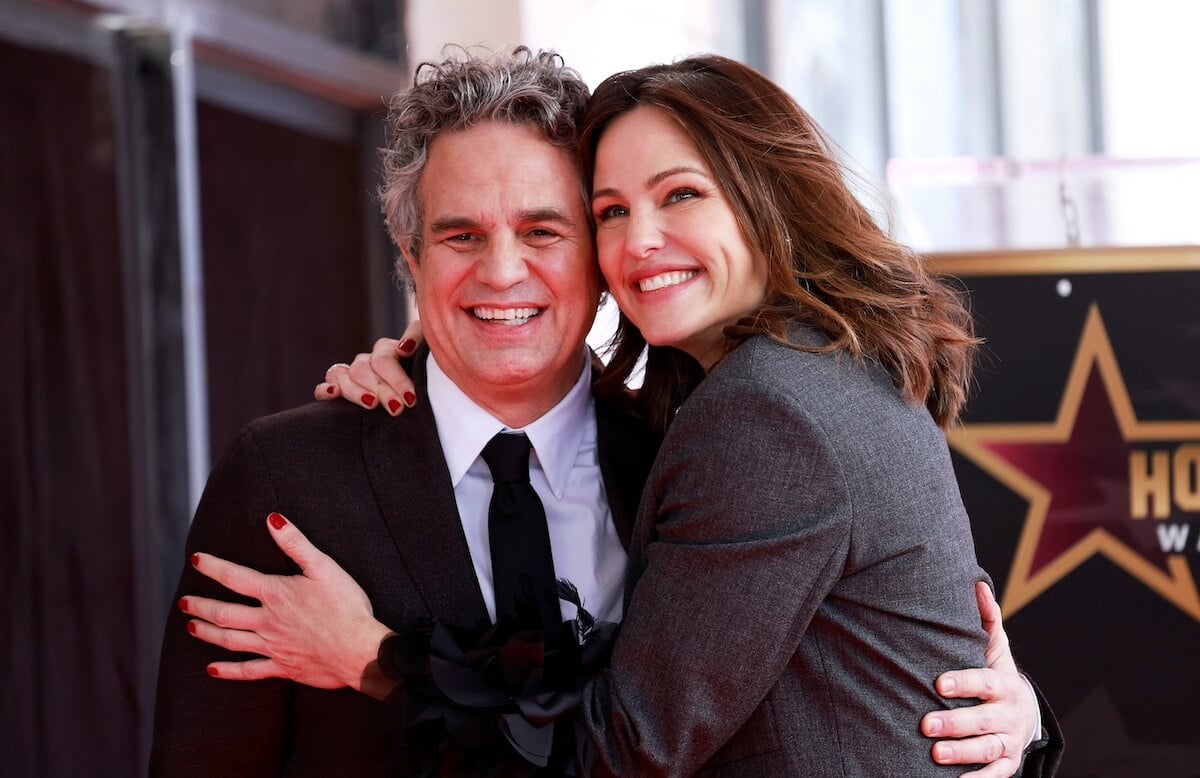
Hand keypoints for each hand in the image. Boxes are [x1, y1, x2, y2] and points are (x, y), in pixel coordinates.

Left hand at [181, 513, 395, 697]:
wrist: (358, 650)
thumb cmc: (346, 606)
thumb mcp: (324, 567)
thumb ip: (296, 543)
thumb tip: (272, 519)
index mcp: (275, 594)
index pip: (234, 577)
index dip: (212, 567)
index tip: (196, 561)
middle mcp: (267, 621)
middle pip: (224, 613)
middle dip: (201, 605)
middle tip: (183, 601)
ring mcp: (272, 646)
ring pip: (230, 640)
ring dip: (207, 633)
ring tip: (191, 627)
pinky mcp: (283, 667)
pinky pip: (249, 671)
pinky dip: (228, 671)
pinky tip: (212, 670)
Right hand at [314, 320, 423, 415]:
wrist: (421, 399)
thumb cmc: (428, 375)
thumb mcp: (427, 352)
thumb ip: (418, 339)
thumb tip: (402, 347)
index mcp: (388, 351)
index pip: (384, 358)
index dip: (396, 378)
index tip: (410, 398)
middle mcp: (368, 361)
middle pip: (364, 369)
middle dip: (382, 389)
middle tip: (397, 408)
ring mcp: (352, 374)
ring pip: (343, 375)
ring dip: (356, 391)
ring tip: (372, 404)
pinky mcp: (339, 388)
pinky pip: (325, 385)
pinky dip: (325, 389)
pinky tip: (334, 393)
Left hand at [920, 582, 1036, 776]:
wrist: (1023, 712)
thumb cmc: (995, 675)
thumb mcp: (994, 649)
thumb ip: (986, 621)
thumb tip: (977, 585)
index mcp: (1002, 683)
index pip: (984, 683)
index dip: (963, 683)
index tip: (938, 684)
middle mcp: (1009, 714)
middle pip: (984, 720)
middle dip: (956, 723)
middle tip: (926, 725)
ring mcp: (1009, 740)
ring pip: (988, 750)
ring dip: (963, 753)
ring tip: (935, 754)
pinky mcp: (1009, 763)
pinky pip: (997, 775)